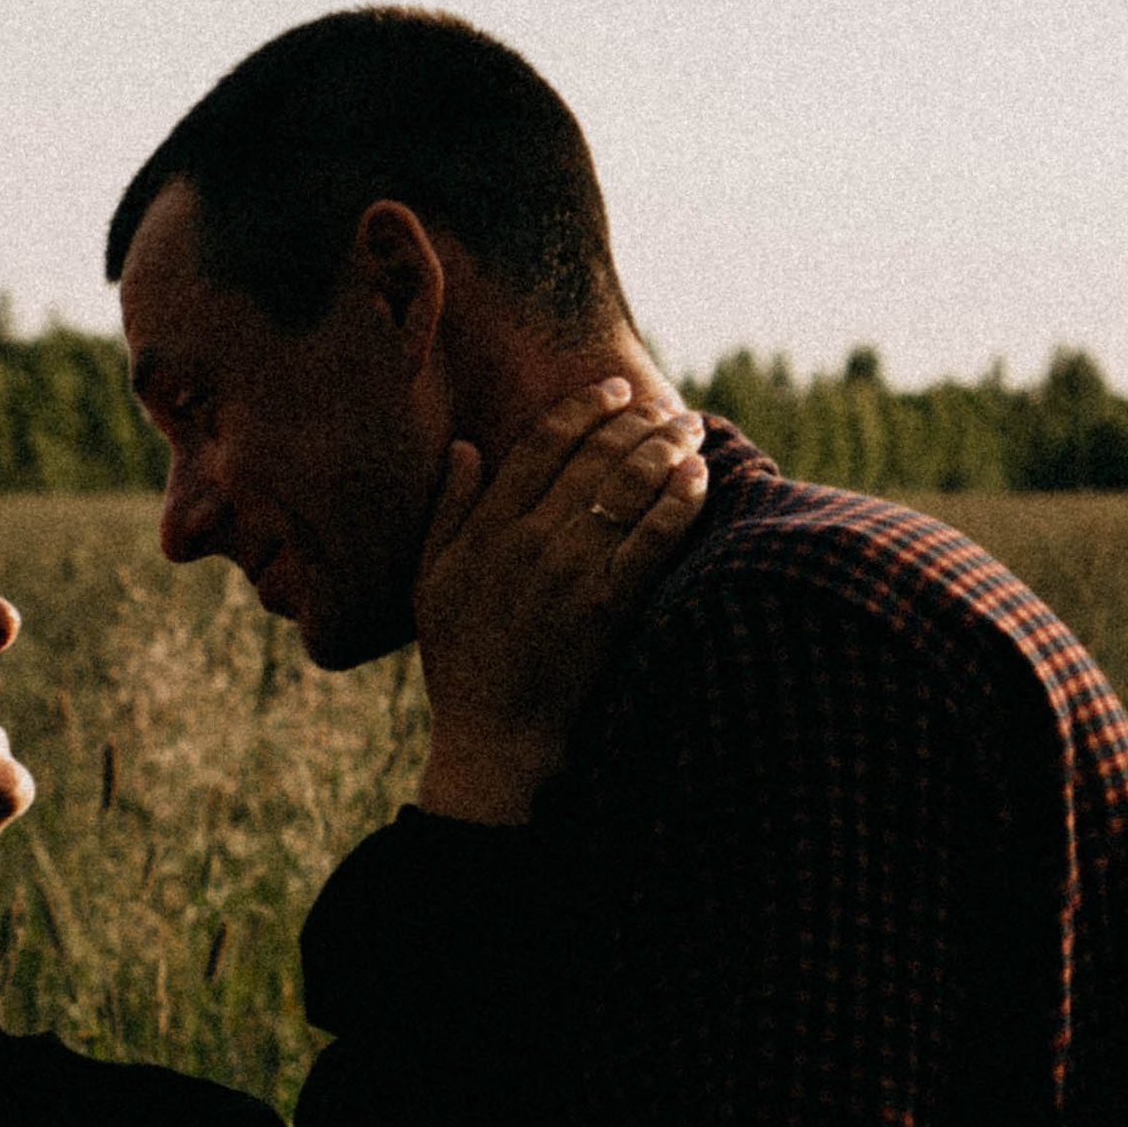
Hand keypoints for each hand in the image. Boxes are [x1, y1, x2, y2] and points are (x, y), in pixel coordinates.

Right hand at [413, 379, 707, 821]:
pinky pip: (653, 537)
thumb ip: (446, 510)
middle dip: (636, 419)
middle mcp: (527, 542)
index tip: (614, 388)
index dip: (583, 408)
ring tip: (689, 430)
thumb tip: (465, 446)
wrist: (494, 738)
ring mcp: (570, 574)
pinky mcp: (609, 607)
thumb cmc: (459, 661)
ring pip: (628, 486)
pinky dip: (679, 499)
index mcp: (484, 530)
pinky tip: (698, 477)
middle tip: (665, 405)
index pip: (540, 444)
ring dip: (665, 447)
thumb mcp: (430, 581)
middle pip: (593, 456)